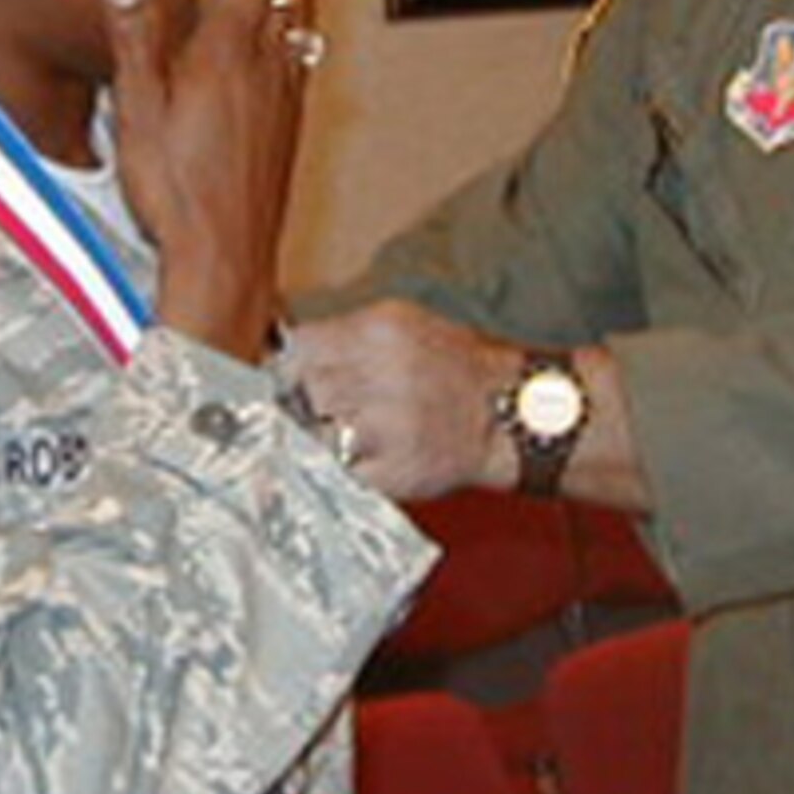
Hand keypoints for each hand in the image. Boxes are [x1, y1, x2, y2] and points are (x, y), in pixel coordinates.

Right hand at [102, 0, 321, 361]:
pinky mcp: (286, 127)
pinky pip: (300, 62)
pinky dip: (301, 31)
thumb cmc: (174, 190)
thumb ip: (134, 36)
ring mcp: (281, 97)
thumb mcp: (138, 110)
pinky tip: (302, 38)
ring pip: (298, 21)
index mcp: (226, 53)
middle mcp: (264, 67)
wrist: (226, 257)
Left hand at [289, 300, 520, 498]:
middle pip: (309, 390)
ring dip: (327, 434)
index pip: (302, 348)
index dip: (298, 364)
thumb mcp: (404, 323)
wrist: (507, 412)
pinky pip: (339, 470)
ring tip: (356, 429)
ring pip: (318, 432)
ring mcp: (388, 427)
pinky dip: (344, 466)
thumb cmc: (451, 365)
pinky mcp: (393, 471)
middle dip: (314, 400)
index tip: (303, 375)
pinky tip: (367, 453)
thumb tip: (286, 350)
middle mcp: (384, 375)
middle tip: (336, 405)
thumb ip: (347, 333)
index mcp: (382, 332)